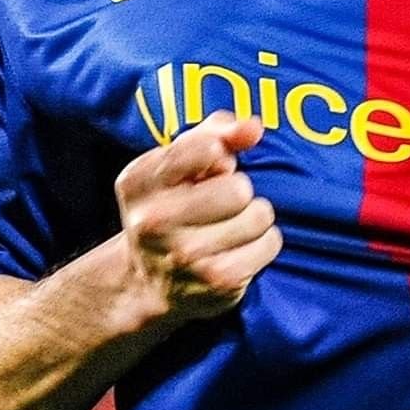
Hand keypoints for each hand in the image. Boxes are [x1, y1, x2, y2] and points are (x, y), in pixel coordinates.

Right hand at [114, 112, 281, 323]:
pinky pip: (270, 243)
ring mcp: (186, 256)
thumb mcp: (179, 160)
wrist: (148, 281)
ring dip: (253, 216)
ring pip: (259, 215)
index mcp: (139, 181)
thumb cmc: (173, 203)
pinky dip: (262, 243)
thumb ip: (216, 131)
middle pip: (239, 188)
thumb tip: (253, 128)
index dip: (219, 154)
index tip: (208, 168)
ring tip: (229, 225)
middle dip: (239, 189)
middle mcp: (155, 221)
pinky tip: (237, 248)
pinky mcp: (217, 282)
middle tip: (219, 202)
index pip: (207, 148)